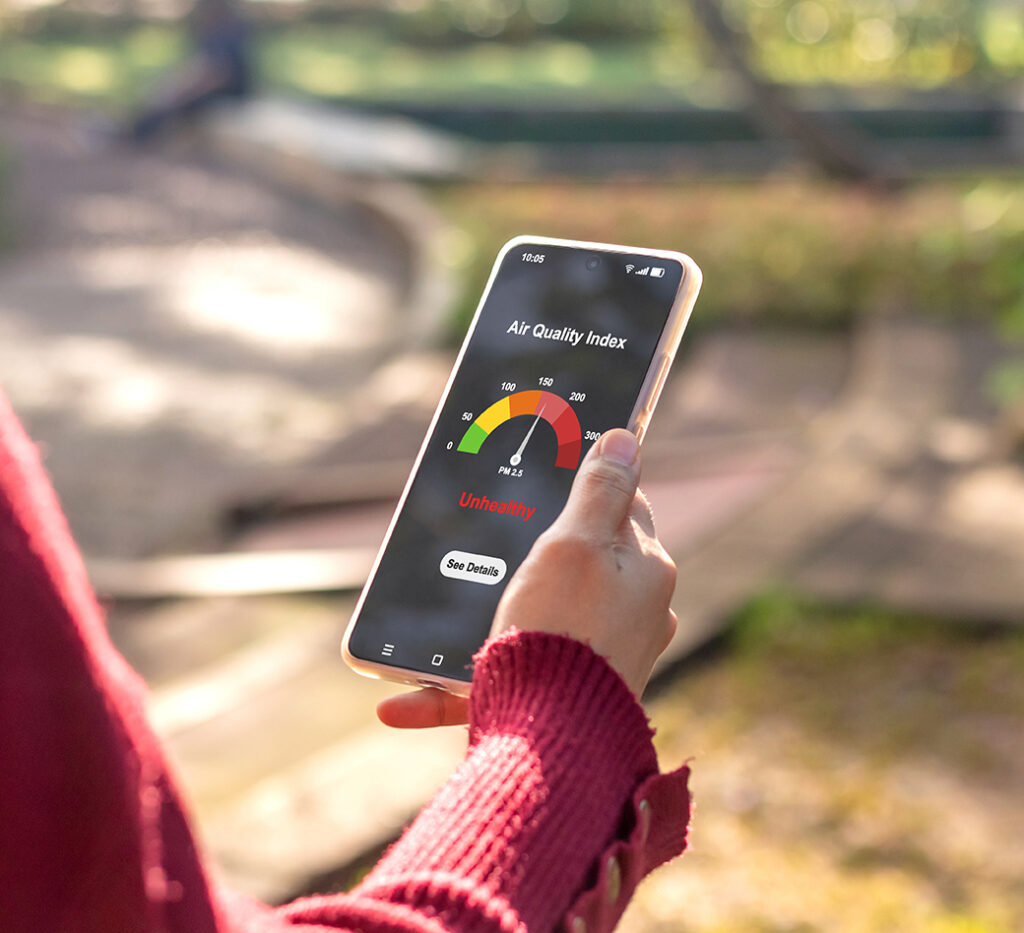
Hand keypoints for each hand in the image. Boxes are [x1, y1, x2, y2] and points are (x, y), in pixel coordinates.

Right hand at [376, 428, 676, 726]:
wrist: (552, 743)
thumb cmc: (563, 632)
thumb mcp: (576, 544)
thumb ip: (599, 489)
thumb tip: (627, 436)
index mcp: (646, 570)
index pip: (623, 505)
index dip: (586, 486)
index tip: (549, 478)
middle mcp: (637, 614)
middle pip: (585, 558)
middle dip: (538, 551)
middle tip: (493, 542)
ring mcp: (604, 656)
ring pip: (541, 617)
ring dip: (489, 616)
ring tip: (440, 618)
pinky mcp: (567, 694)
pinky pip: (511, 680)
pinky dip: (460, 682)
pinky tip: (400, 702)